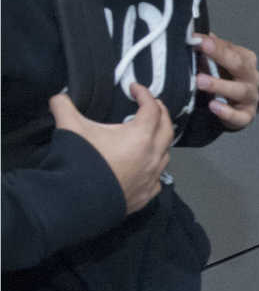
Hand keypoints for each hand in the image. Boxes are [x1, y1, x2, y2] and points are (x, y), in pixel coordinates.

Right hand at [49, 83, 172, 216]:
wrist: (77, 202)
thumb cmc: (80, 164)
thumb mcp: (70, 128)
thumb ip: (64, 107)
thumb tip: (59, 98)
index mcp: (140, 136)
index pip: (152, 108)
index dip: (144, 94)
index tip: (134, 88)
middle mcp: (152, 156)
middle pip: (167, 128)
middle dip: (160, 113)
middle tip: (151, 105)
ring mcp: (151, 177)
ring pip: (166, 153)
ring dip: (160, 140)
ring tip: (150, 134)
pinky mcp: (145, 195)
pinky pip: (158, 178)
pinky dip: (154, 167)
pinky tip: (146, 166)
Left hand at [193, 31, 258, 130]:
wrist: (239, 106)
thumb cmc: (227, 79)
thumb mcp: (219, 63)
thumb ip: (210, 49)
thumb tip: (194, 34)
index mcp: (246, 60)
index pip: (231, 49)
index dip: (214, 43)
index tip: (196, 38)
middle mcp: (251, 77)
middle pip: (239, 65)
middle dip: (220, 55)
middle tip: (202, 48)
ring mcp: (250, 97)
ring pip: (239, 90)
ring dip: (219, 85)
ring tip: (200, 81)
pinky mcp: (246, 116)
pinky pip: (239, 115)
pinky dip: (227, 112)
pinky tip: (214, 106)